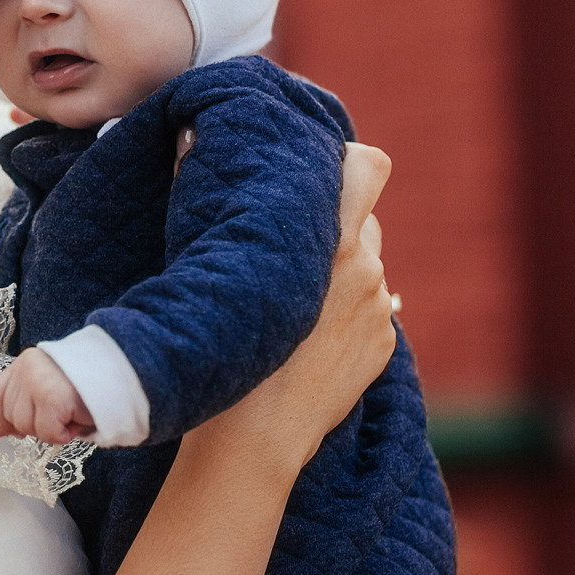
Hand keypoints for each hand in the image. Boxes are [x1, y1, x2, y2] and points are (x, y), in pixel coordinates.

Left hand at [0, 347, 94, 443]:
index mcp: (23, 363)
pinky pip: (48, 433)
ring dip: (51, 430)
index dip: (4, 418)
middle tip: (60, 415)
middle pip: (11, 416)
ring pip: (28, 427)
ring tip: (70, 414)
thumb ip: (17, 405)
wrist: (117, 372)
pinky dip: (64, 435)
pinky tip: (76, 419)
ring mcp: (36, 382)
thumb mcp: (45, 390)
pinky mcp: (52, 398)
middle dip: (35, 424)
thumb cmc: (84, 384)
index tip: (16, 431)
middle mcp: (25, 369)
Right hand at [187, 144, 395, 472]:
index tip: (315, 170)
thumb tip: (191, 132)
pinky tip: (310, 334)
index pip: (368, 165)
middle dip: (333, 221)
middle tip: (291, 241)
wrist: (252, 442)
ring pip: (367, 263)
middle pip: (365, 215)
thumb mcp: (213, 266)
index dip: (347, 160)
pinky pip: (373, 308)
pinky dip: (346, 311)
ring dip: (339, 268)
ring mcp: (379, 310)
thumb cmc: (217, 349)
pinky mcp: (383, 345)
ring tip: (296, 296)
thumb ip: (204, 192)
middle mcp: (364, 269)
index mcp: (329, 240)